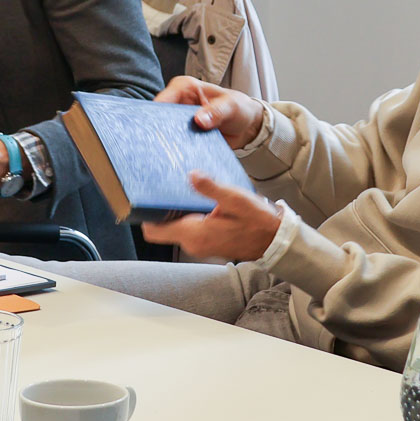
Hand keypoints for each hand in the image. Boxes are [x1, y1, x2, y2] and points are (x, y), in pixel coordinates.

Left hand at [140, 174, 282, 260]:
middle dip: (159, 209)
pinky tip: (196, 199)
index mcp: (194, 233)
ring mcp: (199, 245)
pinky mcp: (207, 242)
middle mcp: (193, 244)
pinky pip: (188, 229)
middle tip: (161, 185)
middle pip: (162, 227)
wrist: (275, 240)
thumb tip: (191, 175)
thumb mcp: (234, 199)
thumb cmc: (257, 221)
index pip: (153, 231)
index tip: (144, 196)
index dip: (145, 215)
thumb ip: (210, 188)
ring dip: (174, 211)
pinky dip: (187, 215)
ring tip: (179, 188)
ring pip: (175, 227)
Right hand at [159, 76, 265, 150]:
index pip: (163, 99)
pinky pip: (175, 143)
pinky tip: (177, 160)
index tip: (157, 129)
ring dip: (167, 143)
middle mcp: (178, 102)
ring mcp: (180, 120)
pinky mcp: (184, 135)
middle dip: (160, 131)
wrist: (247, 125)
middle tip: (162, 147)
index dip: (156, 114)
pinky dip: (176, 150)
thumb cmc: (239, 108)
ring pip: (164, 132)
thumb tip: (199, 120)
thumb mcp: (231, 106)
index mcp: (185, 87)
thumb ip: (217, 111)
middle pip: (159, 118)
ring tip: (169, 156)